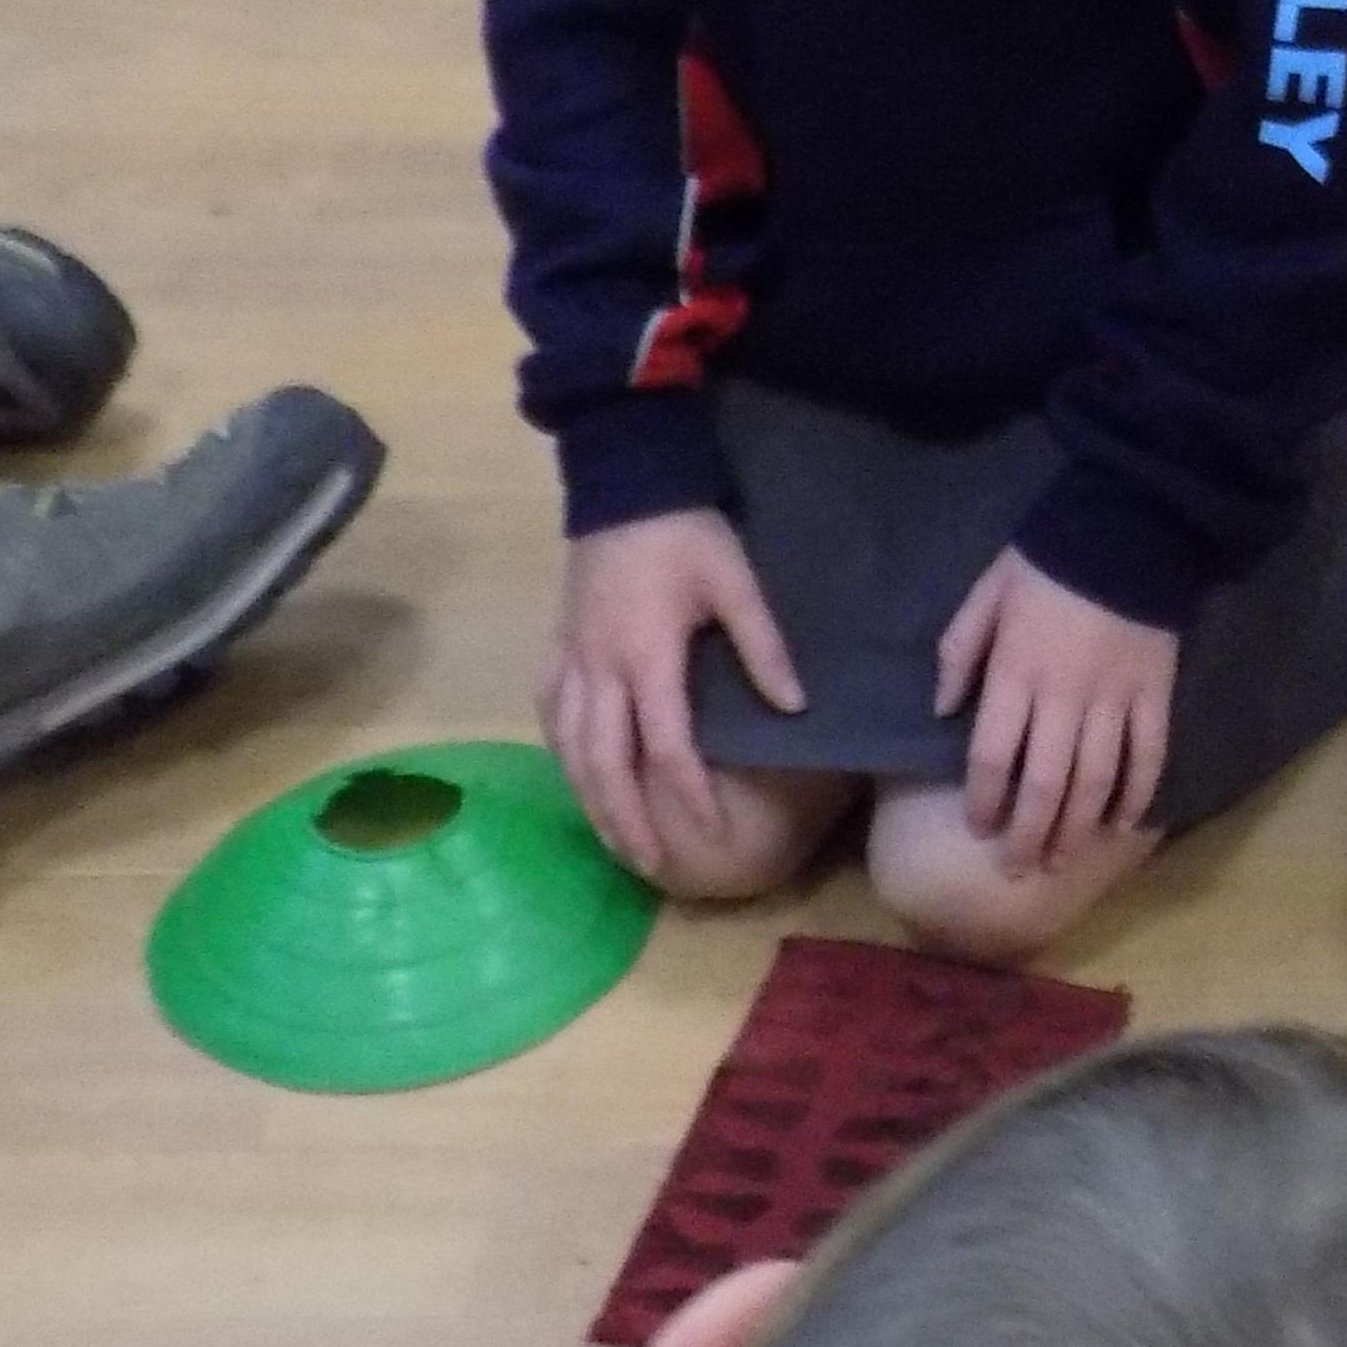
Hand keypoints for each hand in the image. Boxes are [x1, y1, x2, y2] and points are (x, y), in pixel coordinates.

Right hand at [546, 510, 805, 880]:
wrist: (624, 481)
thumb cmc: (687, 533)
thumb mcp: (736, 582)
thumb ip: (764, 647)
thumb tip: (795, 708)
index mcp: (646, 656)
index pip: (664, 745)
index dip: (687, 794)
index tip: (709, 833)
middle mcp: (600, 668)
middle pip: (604, 763)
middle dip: (627, 819)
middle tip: (650, 865)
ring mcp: (571, 658)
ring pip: (570, 747)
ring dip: (590, 798)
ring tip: (614, 839)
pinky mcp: (557, 646)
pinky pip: (551, 713)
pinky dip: (563, 754)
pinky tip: (577, 777)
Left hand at [938, 550, 1177, 870]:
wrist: (1126, 528)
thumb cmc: (1044, 562)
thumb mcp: (985, 595)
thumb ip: (959, 652)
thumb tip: (941, 710)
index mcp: (1016, 674)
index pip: (995, 755)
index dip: (985, 800)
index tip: (978, 830)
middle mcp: (1064, 698)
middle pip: (1044, 784)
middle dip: (1028, 834)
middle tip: (1018, 871)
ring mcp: (1115, 701)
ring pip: (1095, 781)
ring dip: (1076, 828)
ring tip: (1061, 861)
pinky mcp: (1155, 695)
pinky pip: (1148, 756)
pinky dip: (1137, 795)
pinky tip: (1124, 826)